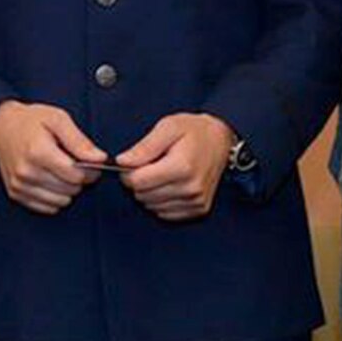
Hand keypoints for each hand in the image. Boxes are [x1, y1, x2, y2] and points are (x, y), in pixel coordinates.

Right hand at [0, 99, 107, 214]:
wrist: (1, 126)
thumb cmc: (31, 120)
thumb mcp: (58, 119)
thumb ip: (80, 141)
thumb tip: (100, 159)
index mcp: (38, 152)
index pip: (76, 176)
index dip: (90, 171)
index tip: (89, 162)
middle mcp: (26, 172)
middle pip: (70, 190)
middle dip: (78, 180)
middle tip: (74, 164)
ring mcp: (19, 185)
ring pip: (61, 202)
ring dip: (66, 190)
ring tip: (60, 171)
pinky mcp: (15, 193)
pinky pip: (47, 208)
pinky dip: (54, 197)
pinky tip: (50, 180)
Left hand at [120, 112, 234, 221]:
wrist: (220, 140)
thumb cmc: (193, 131)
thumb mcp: (167, 127)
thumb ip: (144, 147)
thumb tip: (122, 162)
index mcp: (182, 167)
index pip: (137, 182)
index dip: (128, 172)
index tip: (134, 162)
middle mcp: (191, 188)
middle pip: (143, 195)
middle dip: (139, 181)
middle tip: (150, 164)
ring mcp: (196, 201)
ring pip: (152, 206)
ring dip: (150, 192)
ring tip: (162, 172)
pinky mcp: (199, 209)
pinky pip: (165, 213)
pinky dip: (161, 201)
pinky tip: (169, 184)